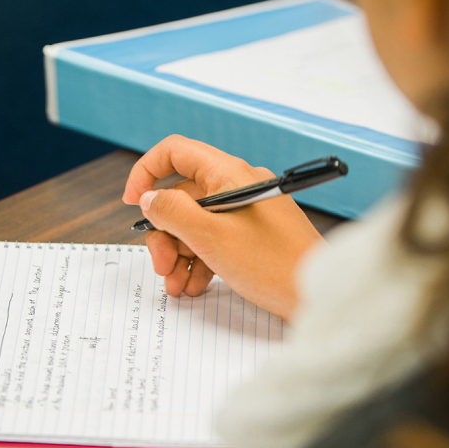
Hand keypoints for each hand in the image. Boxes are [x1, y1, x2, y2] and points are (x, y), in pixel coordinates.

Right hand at [122, 135, 322, 320]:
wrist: (316, 295)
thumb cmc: (273, 265)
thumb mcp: (211, 238)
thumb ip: (173, 212)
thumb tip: (150, 198)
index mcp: (230, 174)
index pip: (176, 152)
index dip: (146, 172)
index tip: (132, 203)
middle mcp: (239, 186)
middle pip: (183, 197)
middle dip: (165, 233)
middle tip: (162, 267)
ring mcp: (248, 210)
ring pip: (196, 223)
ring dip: (179, 253)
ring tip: (177, 286)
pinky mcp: (255, 235)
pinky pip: (216, 239)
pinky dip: (200, 261)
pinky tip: (195, 285)